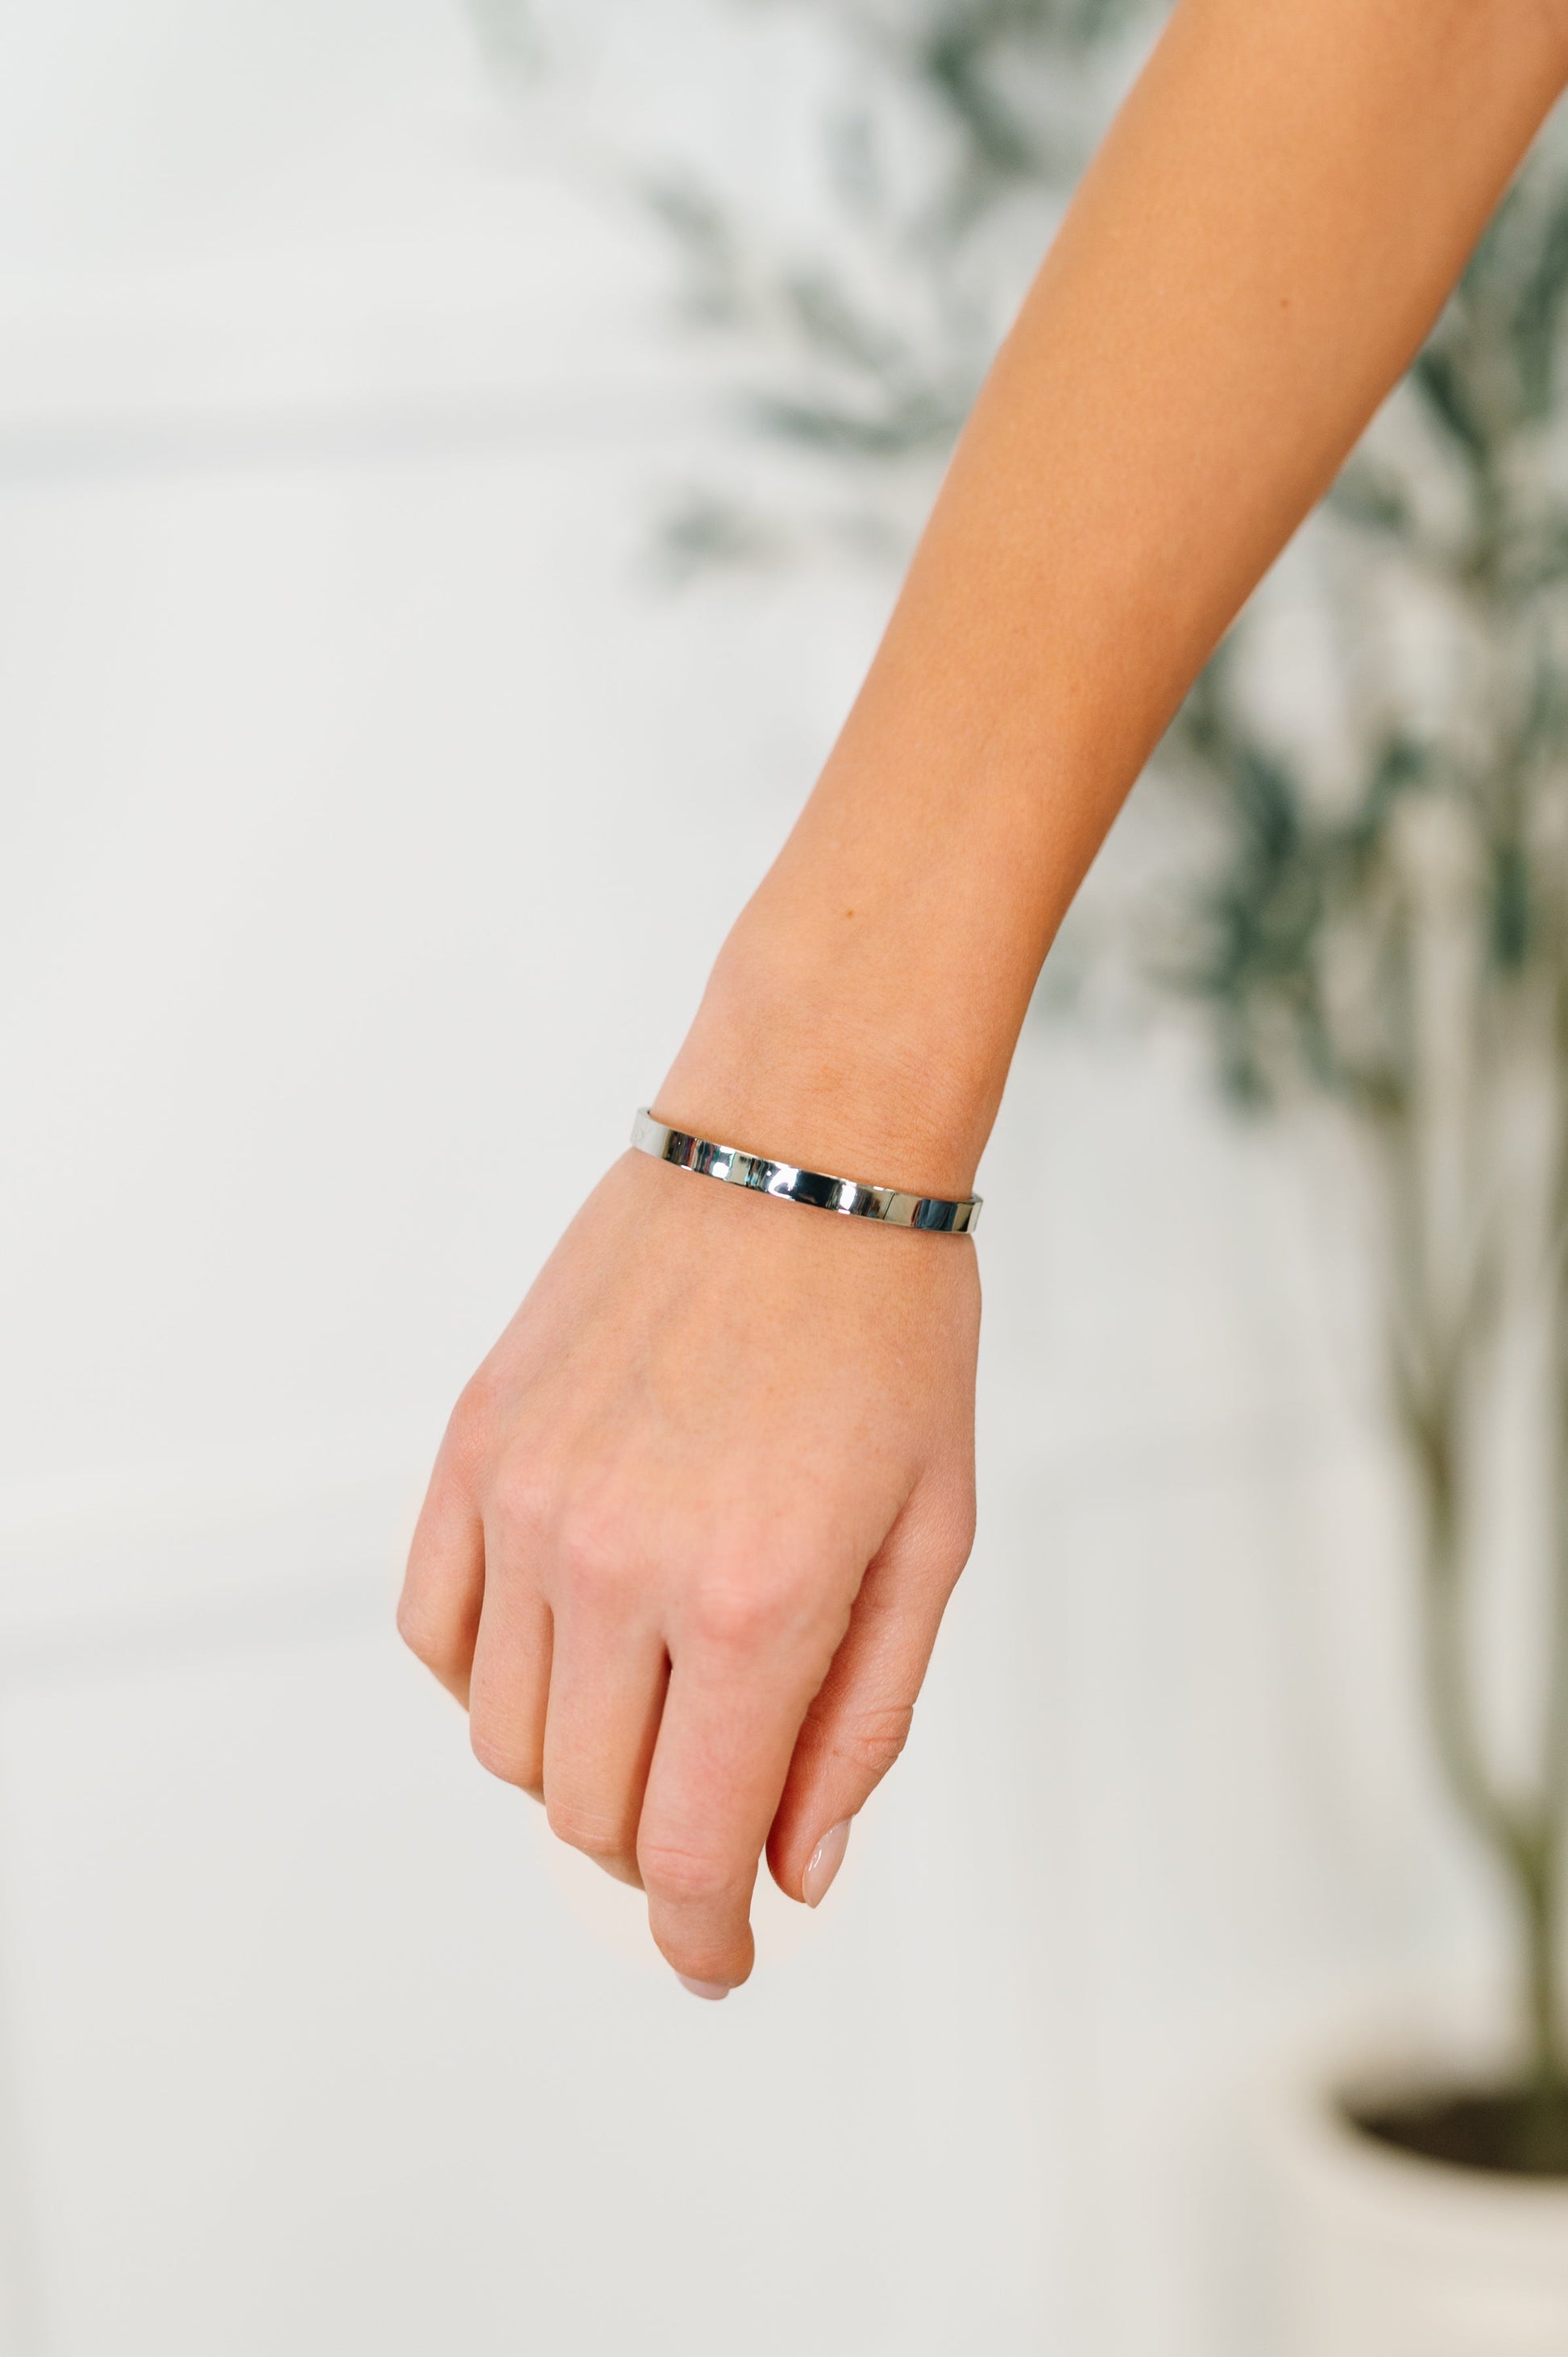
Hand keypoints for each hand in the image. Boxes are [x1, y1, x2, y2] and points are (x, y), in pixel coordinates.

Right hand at [398, 1147, 978, 1993]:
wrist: (798, 1153)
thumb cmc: (892, 1338)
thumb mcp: (929, 1539)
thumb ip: (861, 1722)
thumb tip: (795, 1872)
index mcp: (755, 1600)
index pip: (689, 1847)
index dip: (706, 1938)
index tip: (724, 1961)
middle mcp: (618, 1564)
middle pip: (589, 1811)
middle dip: (660, 1857)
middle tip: (717, 1824)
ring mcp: (527, 1502)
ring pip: (504, 1739)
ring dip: (579, 1770)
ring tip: (656, 1714)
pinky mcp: (474, 1446)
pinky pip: (434, 1629)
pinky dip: (487, 1679)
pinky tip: (565, 1649)